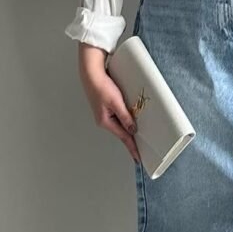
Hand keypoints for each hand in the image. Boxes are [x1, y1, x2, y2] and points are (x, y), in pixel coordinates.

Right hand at [78, 43, 140, 164]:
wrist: (91, 73)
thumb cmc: (101, 86)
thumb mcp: (116, 103)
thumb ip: (125, 117)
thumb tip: (132, 130)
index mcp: (105, 121)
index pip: (123, 138)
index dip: (132, 148)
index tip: (138, 158)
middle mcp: (104, 120)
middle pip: (122, 132)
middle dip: (131, 140)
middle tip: (141, 149)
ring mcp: (105, 114)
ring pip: (120, 124)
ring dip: (129, 128)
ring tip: (138, 136)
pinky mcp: (106, 107)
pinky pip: (118, 117)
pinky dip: (125, 119)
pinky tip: (130, 119)